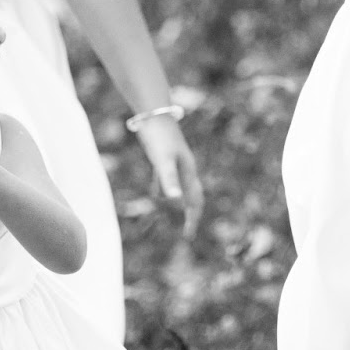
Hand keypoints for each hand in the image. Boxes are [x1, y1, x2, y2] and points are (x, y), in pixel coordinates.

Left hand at [134, 118, 203, 240]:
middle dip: (191, 213)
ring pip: (180, 187)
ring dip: (180, 201)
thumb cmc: (159, 138)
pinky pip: (167, 178)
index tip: (189, 236)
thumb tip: (174, 201)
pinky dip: (164, 188)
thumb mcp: (163, 161)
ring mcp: (175, 162)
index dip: (193, 219)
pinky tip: (157, 192)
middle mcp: (185, 169)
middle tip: (188, 231)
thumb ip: (168, 180)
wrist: (154, 114)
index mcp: (188, 173)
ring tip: (180, 212)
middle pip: (192, 195)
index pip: (195, 201)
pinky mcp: (164, 157)